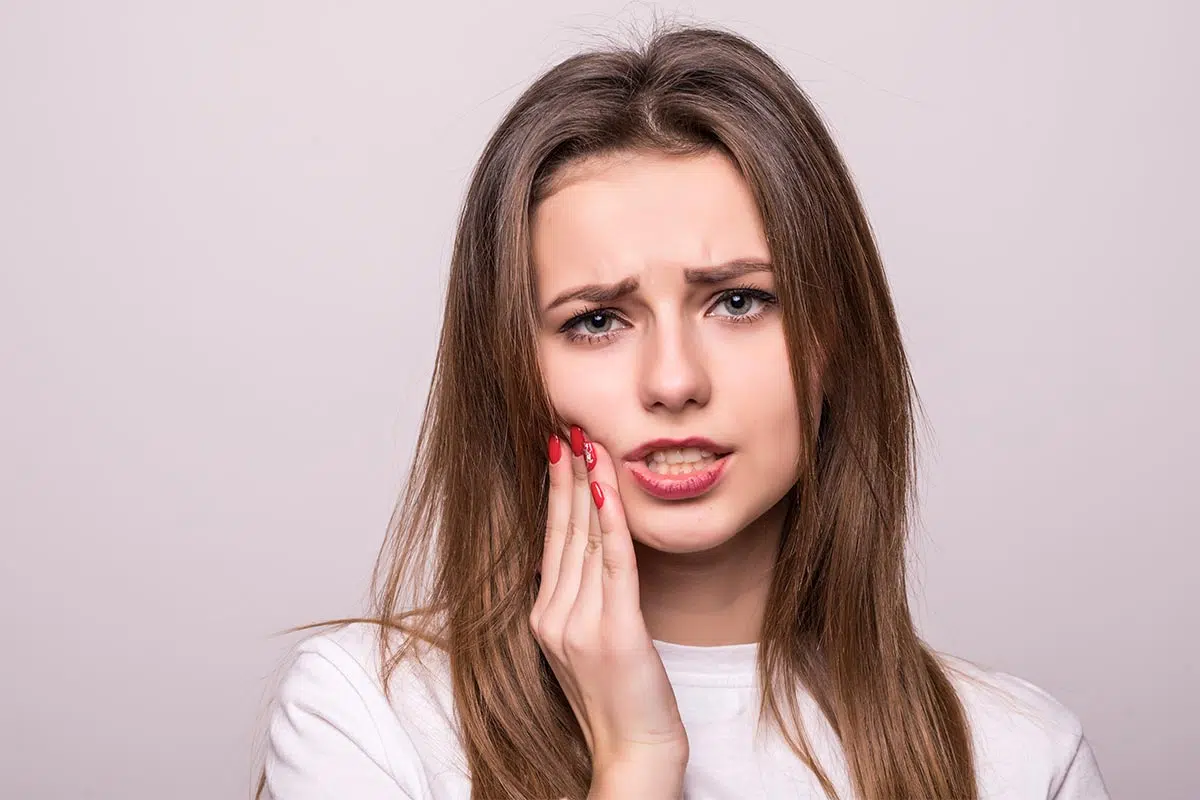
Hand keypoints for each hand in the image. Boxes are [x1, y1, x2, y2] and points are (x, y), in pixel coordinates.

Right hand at [530, 426, 688, 790]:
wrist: (633, 751)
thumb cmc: (618, 698)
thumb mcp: (584, 644)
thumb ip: (579, 598)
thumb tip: (584, 550)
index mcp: (543, 617)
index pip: (550, 539)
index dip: (555, 491)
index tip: (559, 449)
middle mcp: (552, 616)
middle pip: (563, 531)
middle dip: (569, 475)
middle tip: (571, 428)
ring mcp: (579, 625)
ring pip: (584, 540)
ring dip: (590, 486)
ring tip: (591, 443)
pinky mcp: (614, 632)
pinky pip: (612, 565)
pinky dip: (611, 523)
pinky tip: (608, 489)